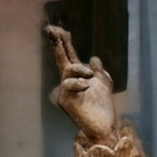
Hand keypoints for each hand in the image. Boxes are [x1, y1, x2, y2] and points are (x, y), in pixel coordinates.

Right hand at [47, 24, 116, 141]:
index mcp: (78, 77)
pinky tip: (87, 85)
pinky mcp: (66, 101)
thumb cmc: (103, 109)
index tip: (60, 29)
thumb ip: (100, 71)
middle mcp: (69, 83)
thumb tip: (93, 59)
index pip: (70, 57)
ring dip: (80, 69)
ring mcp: (66, 92)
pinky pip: (68, 85)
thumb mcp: (104, 85)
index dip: (65, 43)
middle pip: (62, 59)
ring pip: (68, 70)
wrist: (105, 127)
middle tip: (51, 29)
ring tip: (91, 76)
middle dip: (57, 44)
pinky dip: (79, 82)